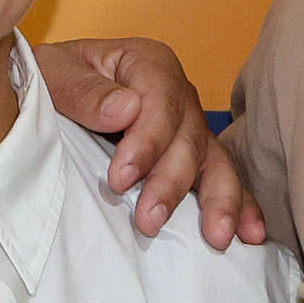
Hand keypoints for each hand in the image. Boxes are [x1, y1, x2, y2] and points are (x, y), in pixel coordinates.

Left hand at [34, 37, 269, 248]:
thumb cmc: (53, 80)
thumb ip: (85, 91)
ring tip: (216, 238)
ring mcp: (190, 125)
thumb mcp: (53, 75)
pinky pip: (222, 176)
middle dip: (171, 182)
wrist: (54, 90)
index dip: (146, 141)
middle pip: (188, 136)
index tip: (120, 179)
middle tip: (149, 221)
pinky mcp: (193, 155)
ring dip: (218, 200)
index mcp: (147, 64)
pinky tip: (250, 233)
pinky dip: (241, 204)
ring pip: (214, 160)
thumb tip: (127, 110)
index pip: (159, 101)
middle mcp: (178, 93)